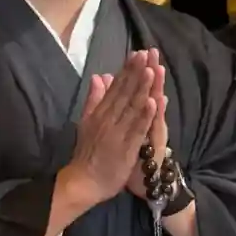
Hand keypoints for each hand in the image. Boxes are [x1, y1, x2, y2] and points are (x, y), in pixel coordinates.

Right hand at [53, 51, 161, 231]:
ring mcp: (117, 133)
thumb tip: (100, 76)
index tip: (137, 53)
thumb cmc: (87, 153)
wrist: (83, 182)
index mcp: (100, 112)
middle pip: (124, 93)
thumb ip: (94, 99)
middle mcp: (108, 119)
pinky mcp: (125, 147)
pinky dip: (144, 115)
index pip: (116, 88)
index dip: (127, 70)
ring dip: (141, 89)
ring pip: (132, 108)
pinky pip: (136, 129)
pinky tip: (152, 102)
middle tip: (146, 54)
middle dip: (136, 73)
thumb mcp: (86, 121)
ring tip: (150, 71)